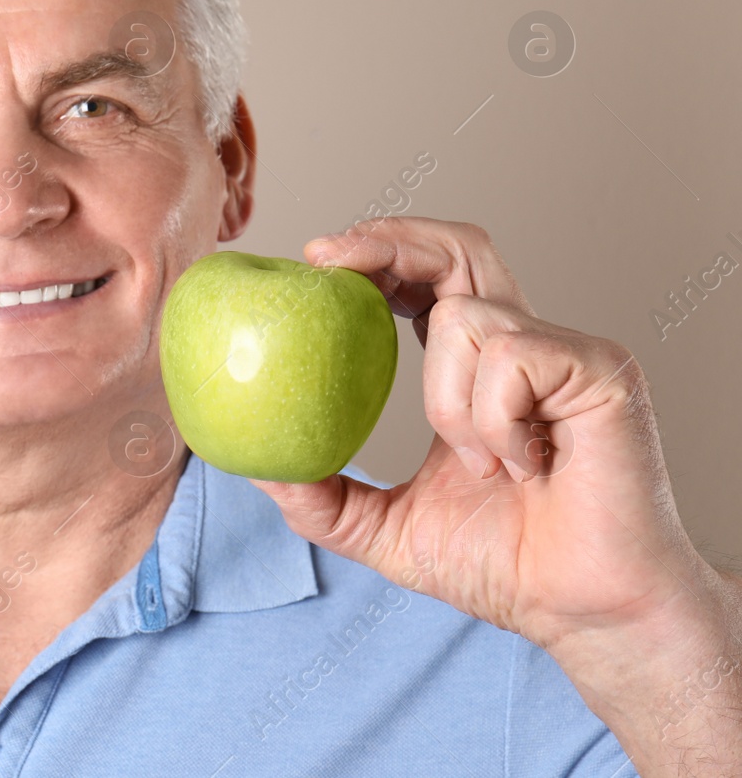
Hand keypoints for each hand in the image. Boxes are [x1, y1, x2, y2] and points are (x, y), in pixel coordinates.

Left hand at [245, 216, 740, 774]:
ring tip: (484, 464)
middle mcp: (524, 344)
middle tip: (325, 260)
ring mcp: (566, 352)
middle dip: (389, 240)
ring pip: (467, 317)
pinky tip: (524, 465)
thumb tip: (253, 466)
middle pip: (460, 248)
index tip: (315, 259)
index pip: (427, 278)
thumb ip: (323, 496)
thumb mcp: (385, 529)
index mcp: (477, 367)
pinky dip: (494, 417)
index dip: (377, 252)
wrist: (583, 614)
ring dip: (448, 401)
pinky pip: (510, 358)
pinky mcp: (601, 371)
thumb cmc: (507, 568)